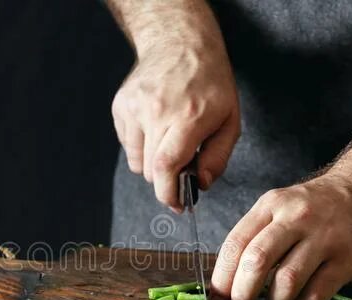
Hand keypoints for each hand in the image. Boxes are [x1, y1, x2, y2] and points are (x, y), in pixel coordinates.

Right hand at [112, 40, 239, 210]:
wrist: (180, 42)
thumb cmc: (211, 83)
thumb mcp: (230, 119)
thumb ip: (218, 157)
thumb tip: (201, 184)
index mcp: (188, 117)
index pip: (166, 167)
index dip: (169, 193)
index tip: (177, 204)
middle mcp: (157, 112)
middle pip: (151, 170)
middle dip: (167, 180)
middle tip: (182, 168)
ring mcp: (134, 108)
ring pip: (137, 162)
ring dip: (153, 163)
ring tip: (169, 141)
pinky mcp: (121, 106)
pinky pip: (128, 145)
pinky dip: (142, 146)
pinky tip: (156, 127)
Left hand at [210, 173, 351, 299]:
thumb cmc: (311, 209)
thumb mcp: (277, 208)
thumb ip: (253, 238)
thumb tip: (224, 285)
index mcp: (270, 205)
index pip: (235, 244)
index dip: (221, 278)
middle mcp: (296, 218)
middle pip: (256, 261)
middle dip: (241, 294)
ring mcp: (324, 237)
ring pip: (287, 279)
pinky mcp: (349, 258)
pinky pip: (317, 292)